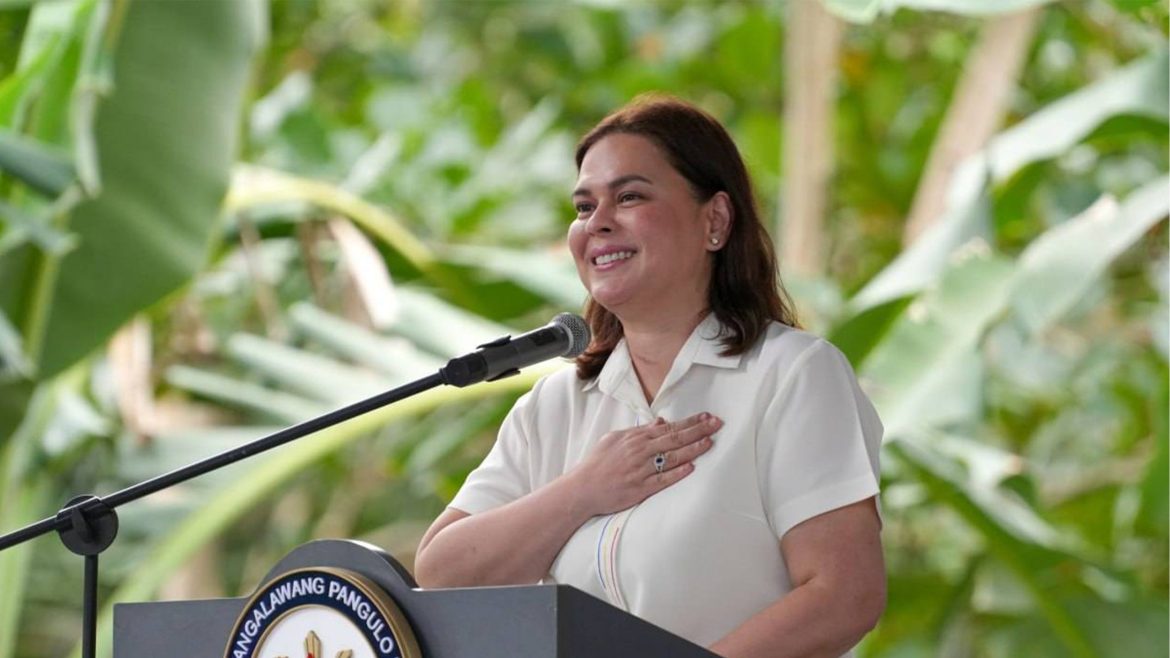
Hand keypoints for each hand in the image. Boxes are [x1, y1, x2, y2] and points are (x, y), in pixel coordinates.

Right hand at [569, 413, 720, 515]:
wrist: (582, 488)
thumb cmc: (598, 462)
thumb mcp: (615, 439)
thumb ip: (640, 430)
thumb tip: (660, 421)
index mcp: (635, 438)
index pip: (668, 427)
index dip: (689, 422)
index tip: (706, 417)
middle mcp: (640, 452)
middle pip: (674, 438)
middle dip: (698, 430)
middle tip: (717, 424)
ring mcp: (640, 470)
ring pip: (672, 458)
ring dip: (693, 449)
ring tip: (710, 443)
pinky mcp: (640, 489)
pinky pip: (662, 480)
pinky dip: (677, 473)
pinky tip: (691, 468)